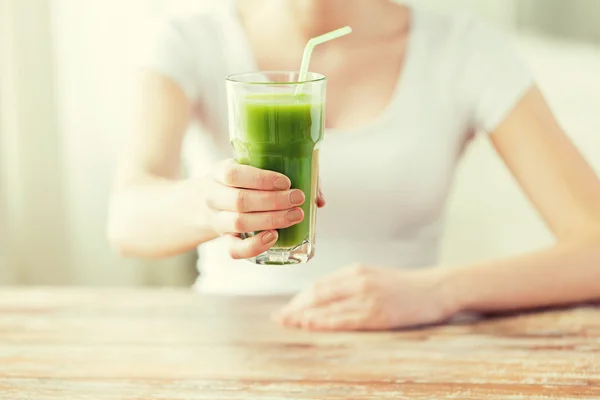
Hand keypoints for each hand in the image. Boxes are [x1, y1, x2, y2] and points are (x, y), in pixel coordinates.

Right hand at [205, 159, 324, 259]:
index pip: (233, 174)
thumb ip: (286, 178)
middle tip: (298, 199)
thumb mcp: (255, 170)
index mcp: (220, 173)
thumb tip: (318, 199)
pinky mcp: (226, 240)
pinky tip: (273, 237)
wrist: (212, 201)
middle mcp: (214, 196)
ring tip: (295, 216)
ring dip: (270, 220)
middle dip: (273, 201)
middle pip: (239, 201)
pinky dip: (254, 246)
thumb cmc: (244, 183)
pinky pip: (234, 249)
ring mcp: (218, 220)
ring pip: (239, 223)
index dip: (261, 179)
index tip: (286, 182)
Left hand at [273, 265, 456, 330]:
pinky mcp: (379, 313)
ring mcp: (368, 296)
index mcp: (357, 271)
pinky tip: (310, 324)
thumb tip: (324, 299)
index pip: (320, 285)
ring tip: (287, 323)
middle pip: (318, 293)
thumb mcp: (375, 278)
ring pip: (327, 305)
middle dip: (295, 306)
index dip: (299, 298)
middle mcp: (359, 281)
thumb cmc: (406, 286)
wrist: (438, 288)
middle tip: (278, 317)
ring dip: (304, 315)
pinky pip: (345, 318)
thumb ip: (351, 285)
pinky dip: (324, 321)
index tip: (285, 308)